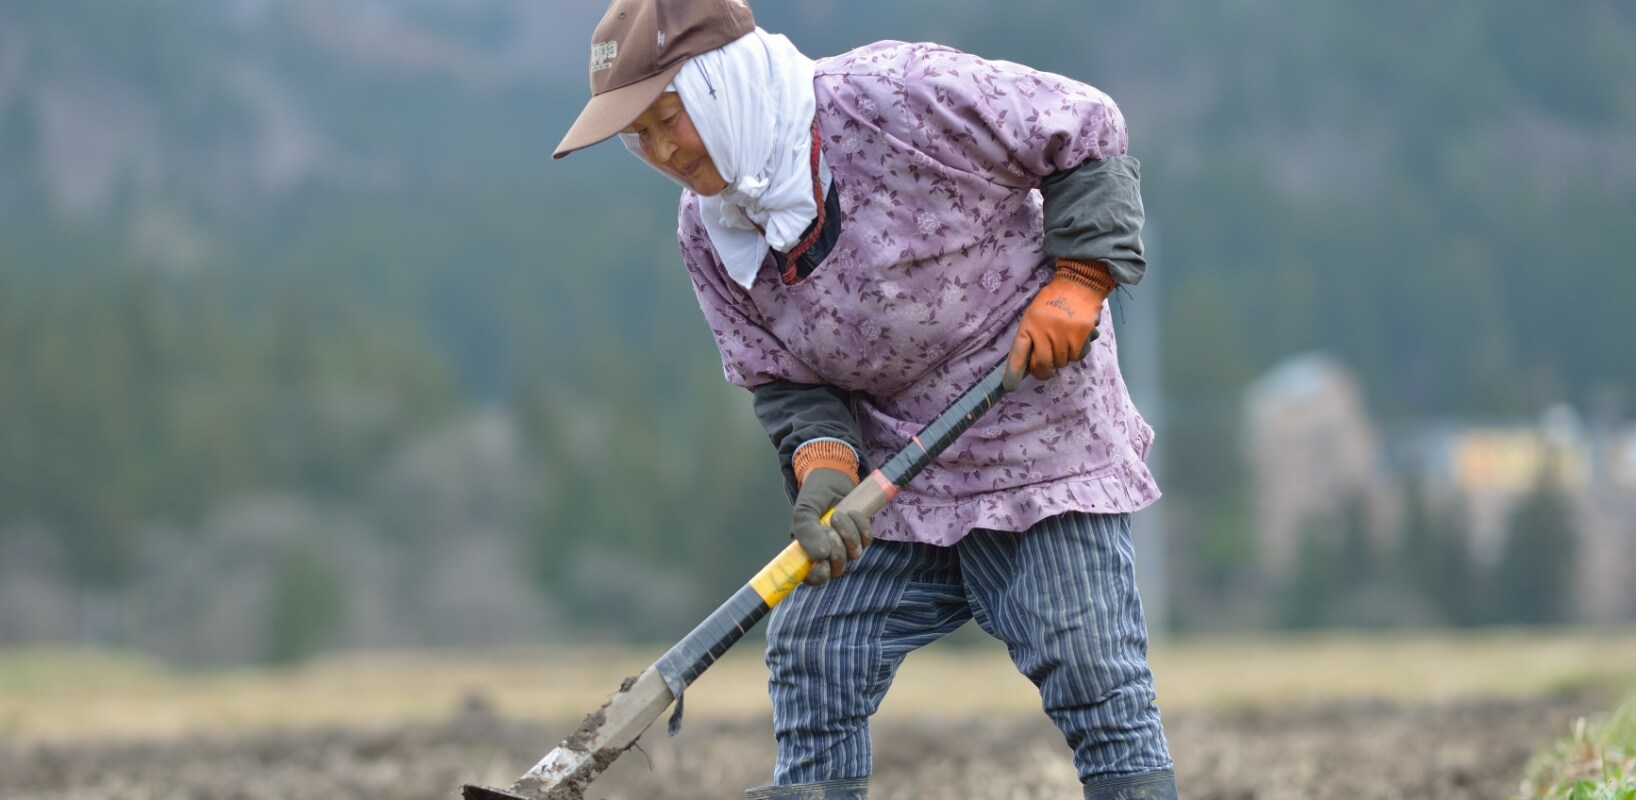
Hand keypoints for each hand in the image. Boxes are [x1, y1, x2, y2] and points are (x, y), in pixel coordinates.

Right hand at [790, 467, 871, 586]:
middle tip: (828, 526)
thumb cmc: (814, 496)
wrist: (832, 476)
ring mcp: (845, 546)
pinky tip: (852, 513)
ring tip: (839, 514)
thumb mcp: (804, 511)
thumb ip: (806, 532)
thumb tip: (820, 556)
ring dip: (848, 534)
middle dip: (836, 549)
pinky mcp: (860, 536)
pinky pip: (867, 541)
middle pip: (837, 570)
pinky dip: (861, 526)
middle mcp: (826, 553)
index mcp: (807, 552)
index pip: (813, 578)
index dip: (818, 576)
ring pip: (853, 555)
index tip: (822, 564)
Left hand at [1004, 259, 1111, 389]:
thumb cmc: (1053, 301)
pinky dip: (1077, 352)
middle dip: (1044, 371)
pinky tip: (1076, 338)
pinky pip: (1077, 357)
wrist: (1079, 285)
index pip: (1018, 351)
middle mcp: (1044, 331)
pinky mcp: (1081, 337)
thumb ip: (1030, 337)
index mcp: (1029, 324)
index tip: (1009, 386)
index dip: (1013, 370)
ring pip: (1062, 362)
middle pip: (1042, 364)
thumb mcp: (1034, 315)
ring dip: (1063, 357)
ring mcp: (1063, 335)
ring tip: (1064, 340)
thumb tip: (1026, 365)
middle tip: (1047, 368)